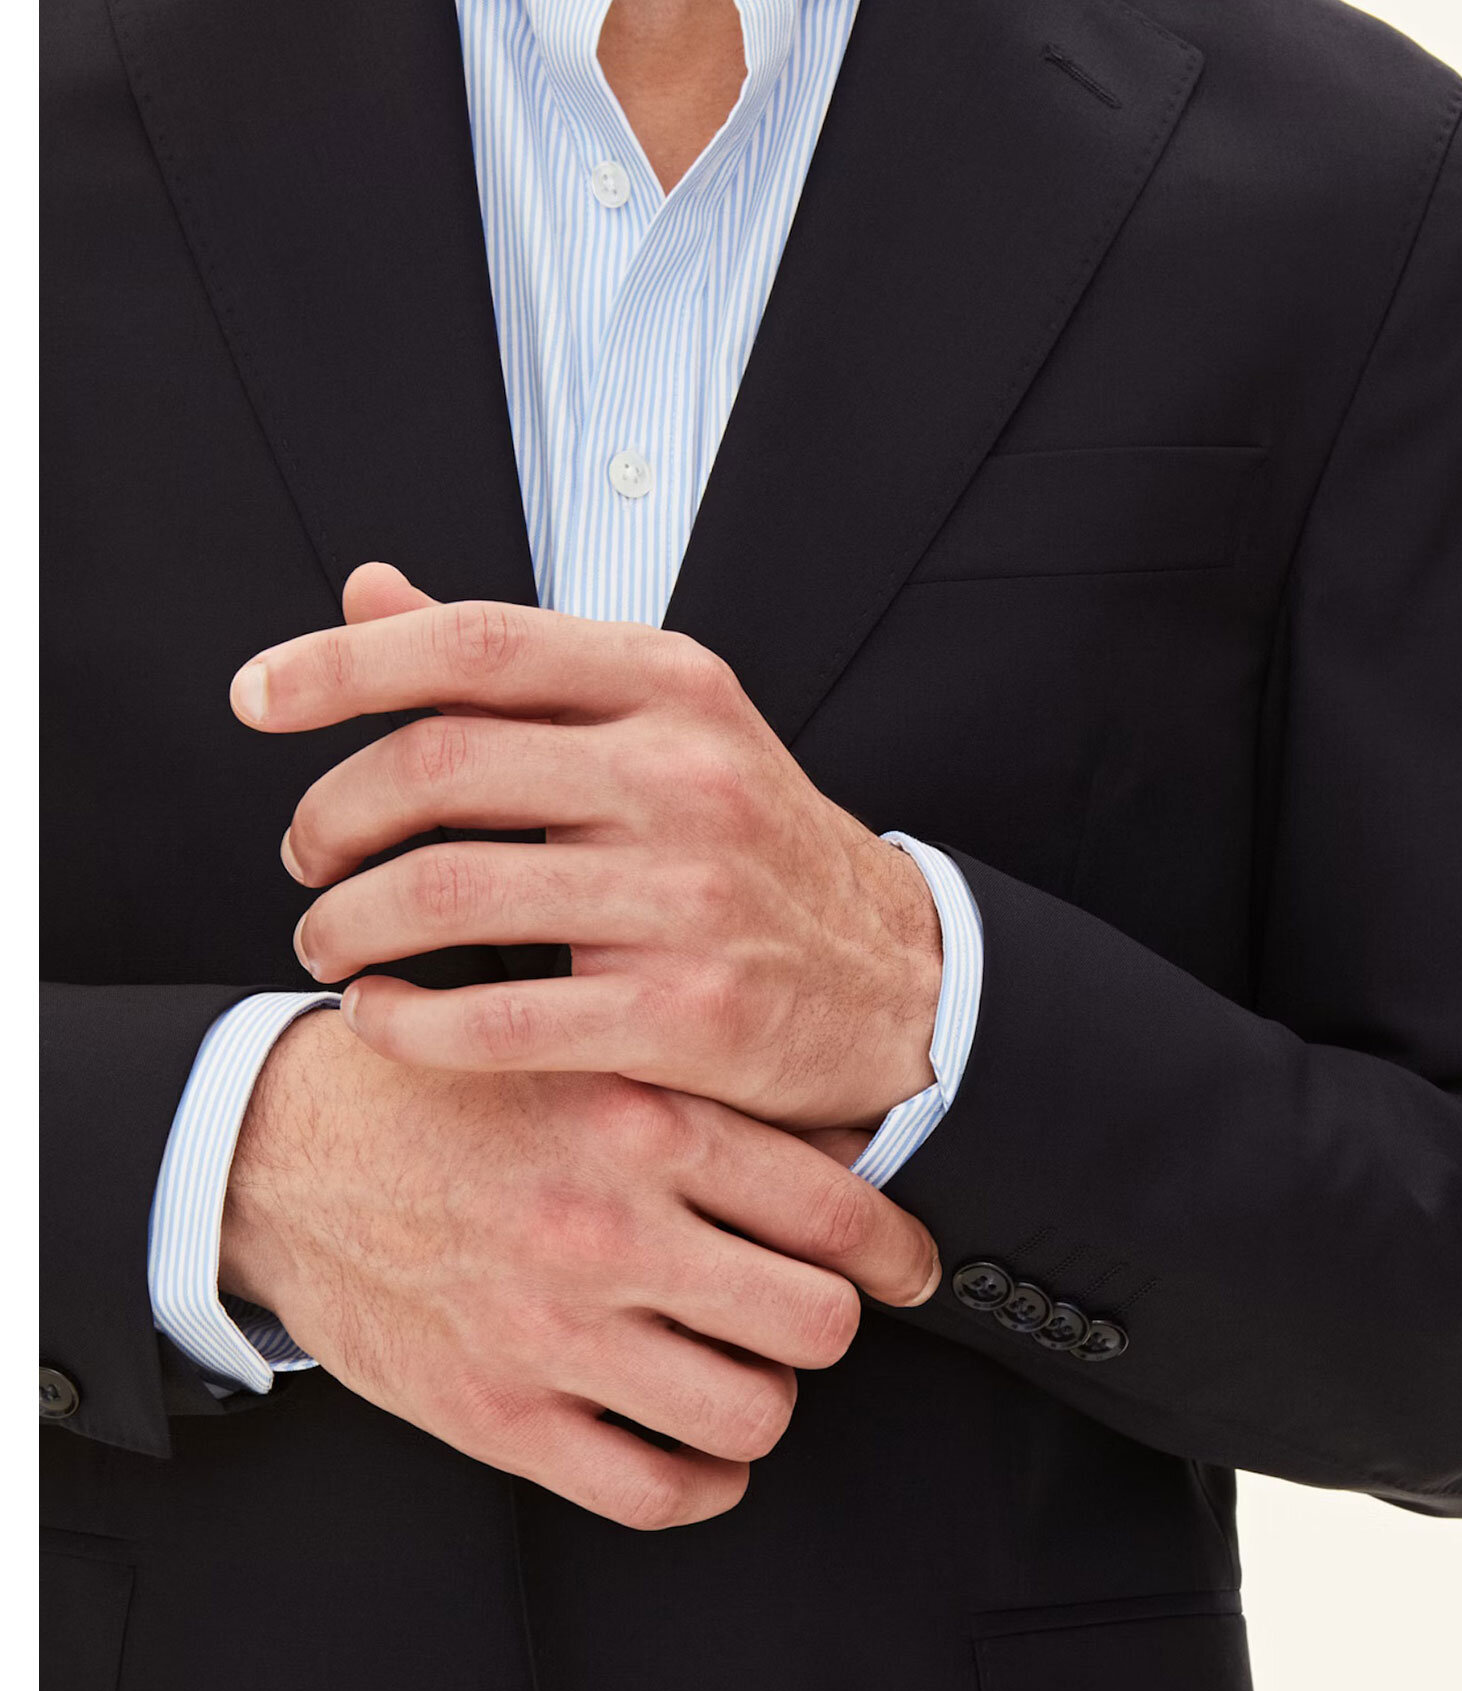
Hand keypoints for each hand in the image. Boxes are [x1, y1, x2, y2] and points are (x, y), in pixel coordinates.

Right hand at [220, 1006, 939, 1528]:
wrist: (286, 1156)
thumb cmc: (446, 1102)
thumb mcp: (585, 1059)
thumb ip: (709, 1105)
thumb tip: (850, 1154)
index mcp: (642, 1124)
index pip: (836, 1212)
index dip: (899, 1253)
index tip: (906, 1269)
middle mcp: (609, 1230)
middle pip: (815, 1325)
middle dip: (826, 1326)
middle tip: (802, 1314)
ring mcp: (554, 1333)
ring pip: (751, 1416)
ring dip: (762, 1401)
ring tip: (737, 1372)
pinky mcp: (499, 1417)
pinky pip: (656, 1492)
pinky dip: (702, 1483)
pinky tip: (693, 1450)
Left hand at [231, 565, 943, 1132]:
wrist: (899, 986)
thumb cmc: (754, 856)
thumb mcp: (665, 731)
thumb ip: (519, 674)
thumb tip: (368, 589)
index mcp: (674, 687)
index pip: (475, 645)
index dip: (342, 664)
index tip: (254, 698)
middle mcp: (685, 777)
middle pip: (439, 767)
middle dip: (331, 815)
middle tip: (303, 856)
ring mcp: (689, 898)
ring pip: (449, 895)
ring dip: (347, 923)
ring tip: (325, 941)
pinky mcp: (686, 1014)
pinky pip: (496, 1019)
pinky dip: (406, 1022)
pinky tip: (380, 1018)